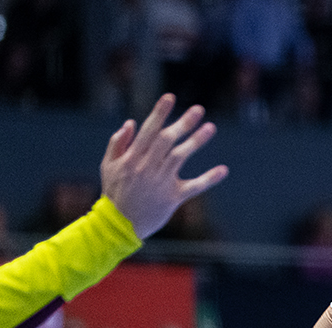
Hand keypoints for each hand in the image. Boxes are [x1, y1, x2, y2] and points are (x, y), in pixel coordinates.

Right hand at [100, 93, 228, 239]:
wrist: (118, 226)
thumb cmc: (114, 193)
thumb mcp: (108, 166)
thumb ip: (118, 143)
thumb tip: (132, 123)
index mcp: (132, 157)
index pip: (148, 130)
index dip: (160, 113)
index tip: (170, 98)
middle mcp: (148, 167)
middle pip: (167, 140)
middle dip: (183, 123)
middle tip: (198, 109)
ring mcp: (161, 182)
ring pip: (181, 157)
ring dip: (197, 141)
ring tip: (211, 127)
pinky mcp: (173, 198)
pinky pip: (194, 187)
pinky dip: (209, 179)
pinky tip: (223, 170)